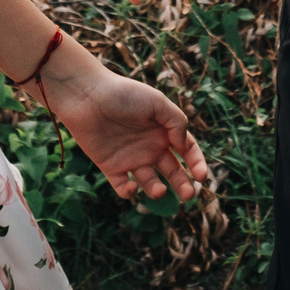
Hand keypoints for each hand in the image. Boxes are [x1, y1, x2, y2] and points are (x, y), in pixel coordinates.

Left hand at [44, 60, 210, 202]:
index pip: (187, 150)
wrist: (87, 96)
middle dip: (182, 184)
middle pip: (172, 171)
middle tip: (188, 195)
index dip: (197, 164)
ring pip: (150, 182)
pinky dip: (129, 192)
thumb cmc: (124, 94)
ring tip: (159, 191)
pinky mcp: (111, 167)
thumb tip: (184, 147)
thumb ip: (176, 122)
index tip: (201, 177)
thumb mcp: (157, 102)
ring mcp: (131, 158)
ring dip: (156, 190)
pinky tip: (132, 187)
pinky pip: (123, 186)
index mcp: (164, 130)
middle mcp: (150, 146)